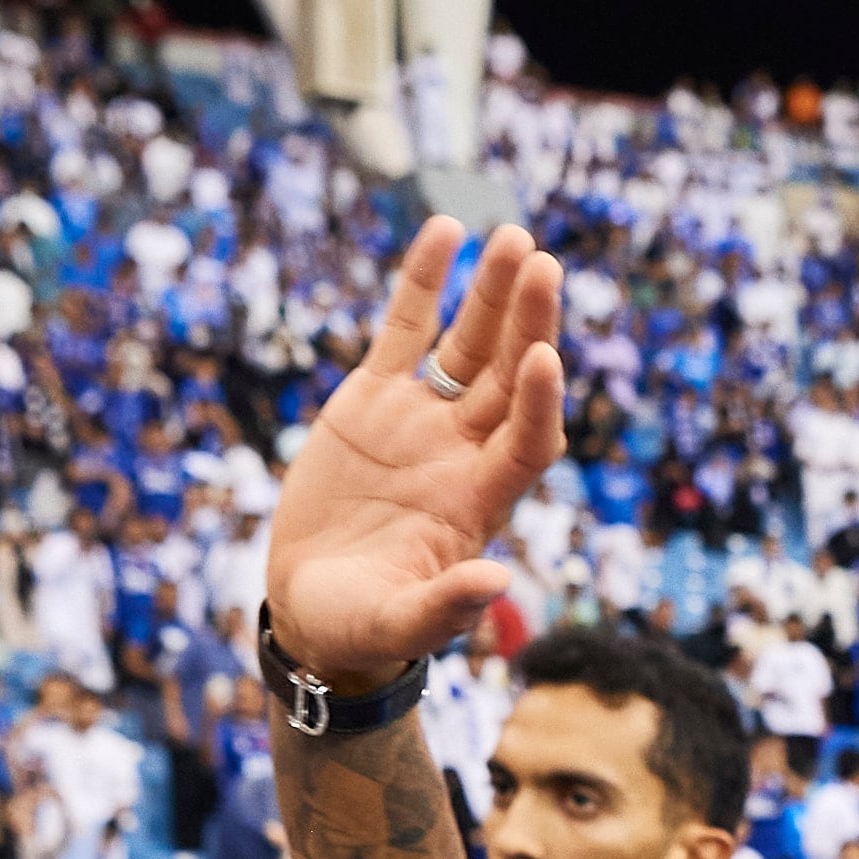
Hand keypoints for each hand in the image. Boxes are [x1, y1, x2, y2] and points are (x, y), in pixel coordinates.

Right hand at [263, 220, 565, 681]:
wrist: (314, 610)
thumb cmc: (362, 629)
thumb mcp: (398, 624)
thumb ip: (445, 606)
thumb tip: (497, 580)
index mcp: (479, 503)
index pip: (529, 442)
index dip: (541, 402)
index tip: (544, 357)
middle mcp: (462, 453)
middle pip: (511, 378)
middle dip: (527, 323)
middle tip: (541, 263)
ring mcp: (421, 421)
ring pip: (468, 345)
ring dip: (491, 294)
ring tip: (512, 235)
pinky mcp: (373, 400)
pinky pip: (405, 329)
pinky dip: (424, 283)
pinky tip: (445, 229)